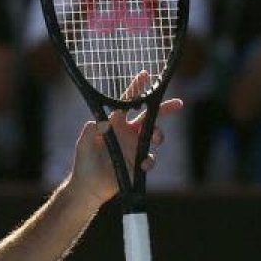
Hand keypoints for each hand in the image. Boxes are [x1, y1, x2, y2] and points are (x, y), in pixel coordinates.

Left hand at [68, 71, 181, 206]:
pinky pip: (150, 159)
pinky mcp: (138, 163)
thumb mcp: (83, 144)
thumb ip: (90, 131)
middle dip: (164, 108)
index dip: (136, 89)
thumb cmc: (83, 162)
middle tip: (178, 103)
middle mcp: (127, 133)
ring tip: (156, 138)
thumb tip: (103, 122)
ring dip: (158, 134)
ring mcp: (134, 148)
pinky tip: (143, 164)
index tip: (145, 74)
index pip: (126, 104)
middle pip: (149, 117)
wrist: (88, 186)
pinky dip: (149, 160)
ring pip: (154, 135)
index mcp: (114, 124)